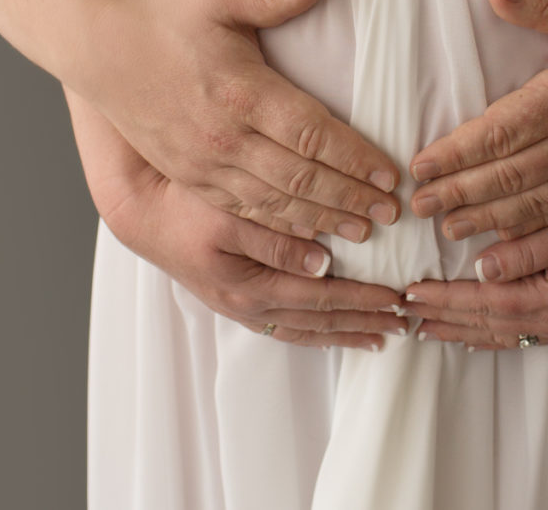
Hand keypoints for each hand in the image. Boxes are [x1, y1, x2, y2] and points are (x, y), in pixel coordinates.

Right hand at [86, 0, 400, 242]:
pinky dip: (281, 227)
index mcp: (242, 92)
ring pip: (275, 202)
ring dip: (323, 219)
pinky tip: (309, 237)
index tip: (390, 173)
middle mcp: (226, 136)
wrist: (99, 51)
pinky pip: (244, 211)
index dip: (355, 158)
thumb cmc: (166, 21)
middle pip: (301, 177)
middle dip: (351, 197)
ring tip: (363, 231)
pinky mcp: (191, 179)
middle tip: (391, 212)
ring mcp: (205, 164)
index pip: (312, 134)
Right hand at [97, 156, 409, 349]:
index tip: (397, 299)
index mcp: (251, 287)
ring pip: (305, 331)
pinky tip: (334, 332)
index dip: (363, 299)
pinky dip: (317, 333)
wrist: (144, 216)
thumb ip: (276, 240)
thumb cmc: (186, 209)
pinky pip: (287, 329)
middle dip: (364, 323)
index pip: (323, 298)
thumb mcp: (230, 217)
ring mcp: (242, 309)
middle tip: (403, 324)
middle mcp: (249, 307)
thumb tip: (322, 262)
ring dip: (345, 334)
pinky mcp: (238, 303)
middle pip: (320, 322)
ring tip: (380, 338)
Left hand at [404, 117, 547, 348]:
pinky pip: (521, 333)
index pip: (483, 303)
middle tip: (405, 317)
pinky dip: (492, 334)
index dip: (444, 299)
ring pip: (502, 334)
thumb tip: (481, 266)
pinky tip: (476, 335)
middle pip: (486, 325)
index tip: (410, 293)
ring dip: (462, 332)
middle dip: (443, 320)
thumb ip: (524, 251)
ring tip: (429, 331)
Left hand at [409, 0, 547, 240]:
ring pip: (534, 199)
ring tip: (449, 229)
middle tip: (418, 205)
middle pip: (508, 173)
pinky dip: (532, 225)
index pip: (498, 131)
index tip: (420, 165)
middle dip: (459, 192)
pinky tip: (504, 235)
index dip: (456, 153)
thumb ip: (540, 2)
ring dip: (487, 216)